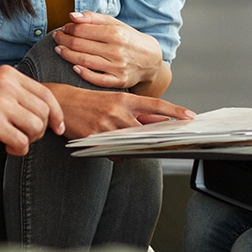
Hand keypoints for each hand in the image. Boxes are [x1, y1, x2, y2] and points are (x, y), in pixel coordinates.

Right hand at [0, 64, 64, 159]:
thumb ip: (23, 98)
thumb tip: (56, 114)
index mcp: (7, 75)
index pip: (46, 94)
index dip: (56, 114)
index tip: (58, 128)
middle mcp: (4, 83)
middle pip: (44, 112)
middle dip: (39, 130)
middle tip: (23, 136)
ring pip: (36, 127)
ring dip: (28, 140)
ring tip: (12, 140)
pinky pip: (22, 142)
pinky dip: (18, 150)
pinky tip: (5, 147)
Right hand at [44, 82, 194, 140]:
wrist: (61, 102)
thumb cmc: (90, 101)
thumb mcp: (114, 100)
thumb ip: (136, 112)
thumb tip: (160, 122)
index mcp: (124, 99)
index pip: (155, 105)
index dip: (174, 111)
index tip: (190, 116)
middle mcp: (117, 111)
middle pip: (146, 130)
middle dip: (155, 138)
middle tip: (165, 142)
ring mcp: (106, 125)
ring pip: (131, 144)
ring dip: (134, 147)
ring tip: (129, 143)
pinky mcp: (95, 137)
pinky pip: (114, 152)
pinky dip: (117, 153)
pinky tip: (112, 147)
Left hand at [52, 12, 164, 89]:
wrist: (151, 60)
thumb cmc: (129, 40)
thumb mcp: (115, 24)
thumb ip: (93, 18)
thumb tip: (72, 16)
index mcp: (116, 33)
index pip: (83, 30)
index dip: (69, 28)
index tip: (64, 28)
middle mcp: (117, 50)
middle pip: (80, 45)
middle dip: (64, 40)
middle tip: (57, 38)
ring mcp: (117, 67)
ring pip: (84, 61)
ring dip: (67, 55)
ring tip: (59, 49)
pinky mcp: (118, 81)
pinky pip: (96, 79)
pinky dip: (82, 73)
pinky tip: (73, 67)